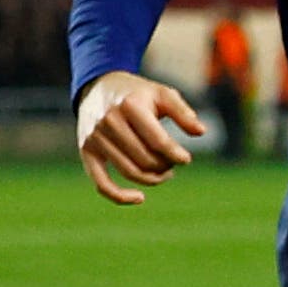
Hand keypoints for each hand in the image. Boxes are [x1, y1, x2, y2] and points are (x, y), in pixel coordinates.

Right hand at [75, 69, 209, 205]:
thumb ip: (184, 112)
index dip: (176, 154)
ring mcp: (95, 137)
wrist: (99, 88)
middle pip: (144, 158)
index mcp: (130, 106)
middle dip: (165, 165)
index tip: (186, 159)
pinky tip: (140, 199)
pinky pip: (100, 182)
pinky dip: (119, 196)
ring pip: (129, 171)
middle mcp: (108, 121)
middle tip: (173, 162)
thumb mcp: (163, 94)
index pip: (157, 140)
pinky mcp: (86, 150)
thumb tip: (201, 132)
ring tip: (164, 172)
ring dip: (152, 178)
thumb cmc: (138, 93)